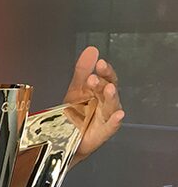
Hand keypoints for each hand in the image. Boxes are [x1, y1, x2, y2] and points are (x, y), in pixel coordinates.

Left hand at [63, 46, 123, 161]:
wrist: (67, 137)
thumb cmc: (76, 112)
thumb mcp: (77, 89)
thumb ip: (83, 70)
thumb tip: (92, 49)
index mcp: (100, 90)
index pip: (106, 77)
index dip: (105, 71)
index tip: (100, 63)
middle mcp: (106, 102)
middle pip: (108, 90)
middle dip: (103, 82)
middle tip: (95, 77)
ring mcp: (107, 117)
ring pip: (111, 105)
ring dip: (111, 97)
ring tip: (108, 89)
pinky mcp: (104, 131)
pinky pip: (111, 125)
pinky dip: (115, 120)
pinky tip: (119, 114)